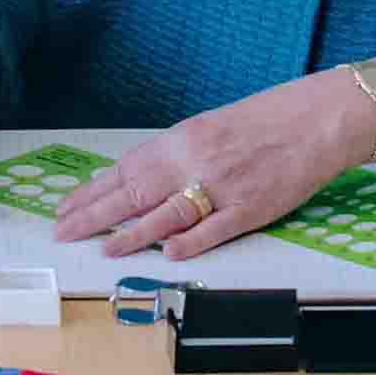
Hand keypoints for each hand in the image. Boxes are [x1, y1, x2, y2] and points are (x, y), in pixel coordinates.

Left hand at [52, 71, 366, 258]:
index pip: (125, 168)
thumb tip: (137, 182)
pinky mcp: (251, 208)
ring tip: (103, 249)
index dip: (93, 190)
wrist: (310, 121)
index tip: (66, 207)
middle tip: (65, 230)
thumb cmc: (258, 124)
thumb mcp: (205, 130)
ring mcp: (222, 186)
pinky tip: (167, 253)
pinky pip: (215, 228)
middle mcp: (194, 160)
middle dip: (96, 214)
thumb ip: (173, 157)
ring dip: (132, 234)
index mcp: (180, 139)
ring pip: (168, 213)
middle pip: (135, 191)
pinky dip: (190, 241)